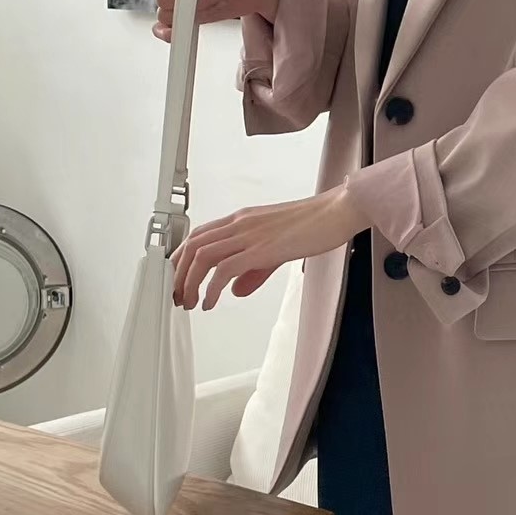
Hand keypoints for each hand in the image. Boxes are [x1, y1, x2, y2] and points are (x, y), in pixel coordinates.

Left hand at [172, 187, 370, 310]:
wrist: (337, 212)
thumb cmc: (315, 224)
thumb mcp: (278, 249)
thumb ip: (254, 270)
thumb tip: (234, 289)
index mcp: (242, 219)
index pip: (200, 235)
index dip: (182, 258)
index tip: (179, 278)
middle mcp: (240, 224)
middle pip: (193, 245)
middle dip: (179, 273)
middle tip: (179, 296)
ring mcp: (249, 234)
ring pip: (203, 256)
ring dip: (190, 282)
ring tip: (191, 302)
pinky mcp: (261, 248)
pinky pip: (224, 269)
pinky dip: (212, 288)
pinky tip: (211, 302)